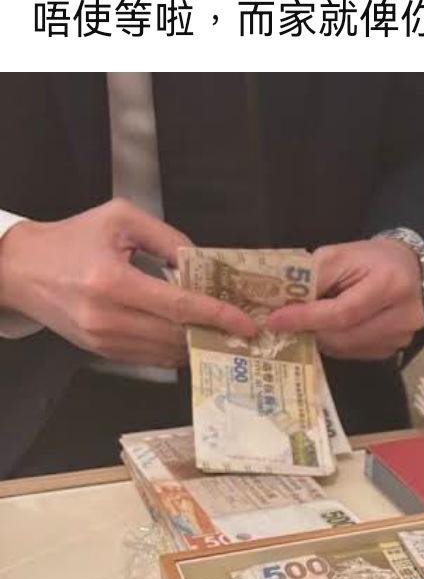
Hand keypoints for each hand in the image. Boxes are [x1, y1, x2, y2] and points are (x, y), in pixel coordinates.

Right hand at [0, 200, 257, 363]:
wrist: (21, 269)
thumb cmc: (72, 239)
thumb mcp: (120, 220)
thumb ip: (167, 238)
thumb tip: (203, 263)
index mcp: (112, 281)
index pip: (178, 305)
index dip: (217, 315)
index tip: (246, 322)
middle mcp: (107, 317)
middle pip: (177, 333)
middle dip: (214, 332)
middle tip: (243, 328)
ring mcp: (103, 340)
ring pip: (166, 351)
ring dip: (197, 344)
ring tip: (223, 333)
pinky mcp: (102, 352)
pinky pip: (151, 358)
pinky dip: (175, 350)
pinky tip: (192, 338)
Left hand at [265, 238, 423, 359]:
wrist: (406, 267)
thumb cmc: (370, 259)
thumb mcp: (339, 255)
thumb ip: (313, 277)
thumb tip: (284, 304)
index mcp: (391, 284)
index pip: (344, 312)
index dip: (307, 318)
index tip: (276, 320)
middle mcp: (404, 315)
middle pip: (344, 336)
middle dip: (310, 329)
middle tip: (286, 322)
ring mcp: (402, 336)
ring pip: (346, 348)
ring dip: (321, 337)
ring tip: (309, 322)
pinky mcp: (395, 349)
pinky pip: (354, 353)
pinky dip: (335, 342)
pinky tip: (331, 328)